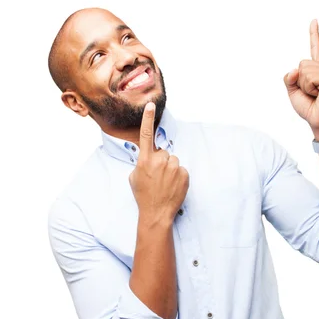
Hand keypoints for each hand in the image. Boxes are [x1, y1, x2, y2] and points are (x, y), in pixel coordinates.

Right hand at [129, 102, 189, 222]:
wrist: (156, 213)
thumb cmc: (143, 196)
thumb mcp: (134, 177)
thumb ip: (142, 163)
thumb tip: (149, 159)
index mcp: (145, 160)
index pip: (146, 135)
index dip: (148, 118)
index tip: (150, 105)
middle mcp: (159, 161)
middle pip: (164, 152)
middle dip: (161, 162)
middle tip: (158, 177)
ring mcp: (173, 167)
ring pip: (173, 161)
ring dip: (171, 169)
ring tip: (165, 183)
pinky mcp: (184, 174)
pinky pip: (181, 169)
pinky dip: (178, 177)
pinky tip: (173, 186)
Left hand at [283, 19, 318, 132]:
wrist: (318, 121)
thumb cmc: (308, 107)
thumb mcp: (293, 91)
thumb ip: (289, 78)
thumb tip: (294, 70)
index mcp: (317, 69)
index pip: (316, 48)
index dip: (314, 34)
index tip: (314, 21)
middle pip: (301, 64)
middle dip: (299, 81)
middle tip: (311, 93)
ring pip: (304, 70)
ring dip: (304, 86)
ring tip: (315, 94)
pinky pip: (309, 77)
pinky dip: (309, 88)